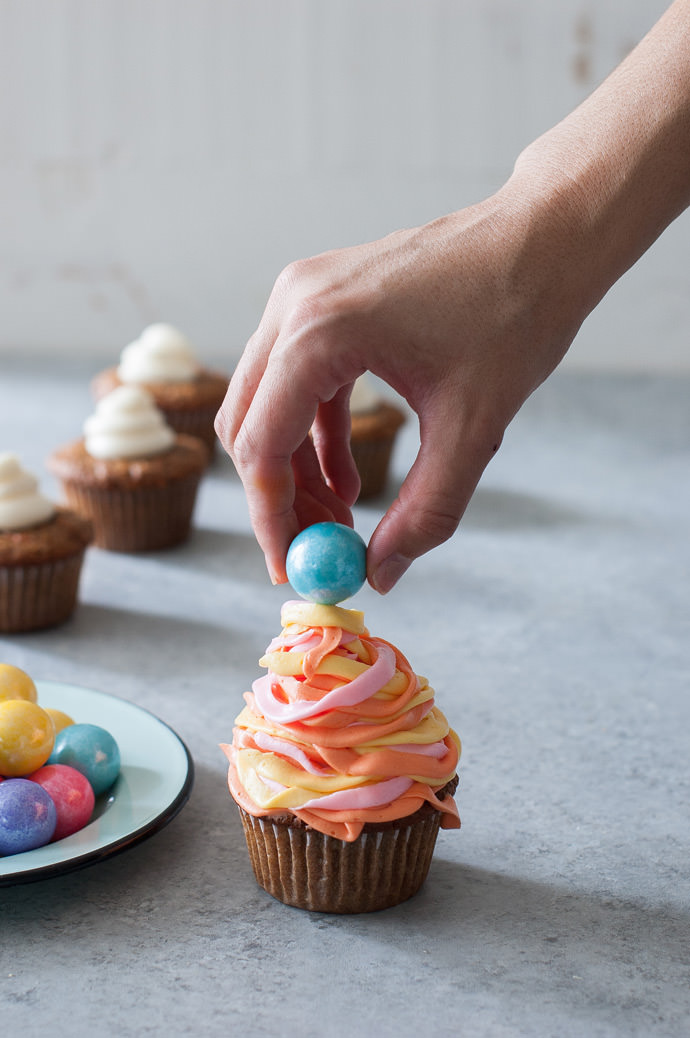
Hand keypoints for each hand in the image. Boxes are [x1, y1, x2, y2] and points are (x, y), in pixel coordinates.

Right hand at [216, 180, 588, 591]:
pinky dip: (312, 432)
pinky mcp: (322, 298)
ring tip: (339, 518)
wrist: (544, 238)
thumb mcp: (473, 428)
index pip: (260, 444)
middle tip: (317, 547)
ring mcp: (303, 294)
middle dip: (278, 495)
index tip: (291, 564)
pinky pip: (294, 380)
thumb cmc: (515, 316)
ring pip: (265, 403)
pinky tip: (344, 475)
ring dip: (293, 467)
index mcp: (319, 330)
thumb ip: (426, 511)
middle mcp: (295, 304)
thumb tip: (381, 574)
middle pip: (248, 423)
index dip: (270, 516)